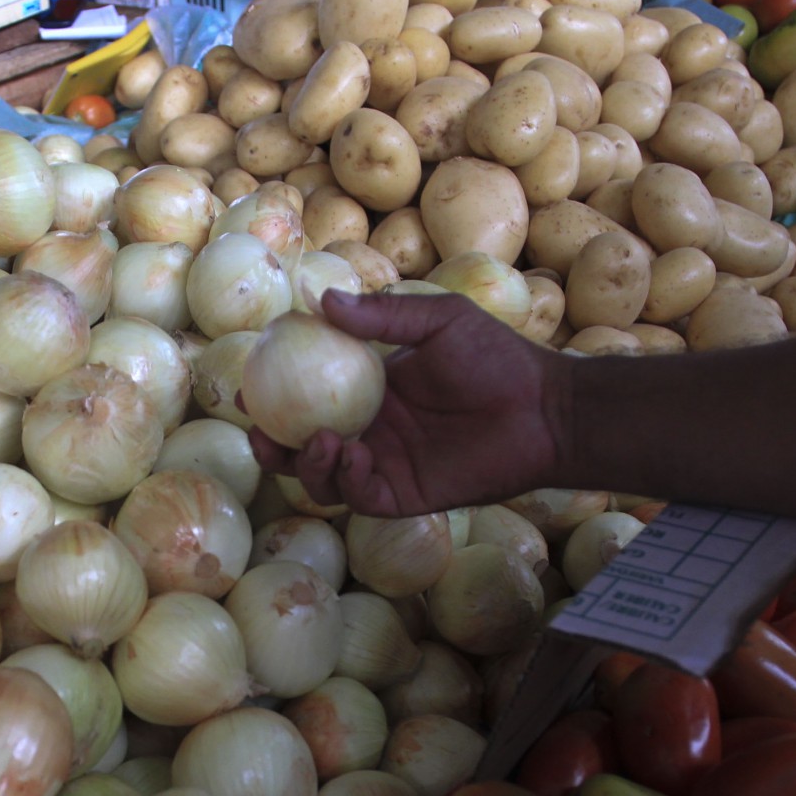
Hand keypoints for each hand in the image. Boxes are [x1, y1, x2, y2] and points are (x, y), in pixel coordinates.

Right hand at [247, 288, 574, 517]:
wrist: (544, 410)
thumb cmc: (498, 359)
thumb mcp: (438, 321)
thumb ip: (383, 316)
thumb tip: (322, 299)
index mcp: (372, 389)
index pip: (310, 394)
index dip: (276, 393)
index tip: (252, 383)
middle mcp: (371, 430)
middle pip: (304, 444)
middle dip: (273, 442)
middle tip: (259, 429)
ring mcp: (385, 465)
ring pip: (325, 478)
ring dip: (308, 464)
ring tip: (319, 442)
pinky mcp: (404, 496)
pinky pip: (359, 496)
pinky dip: (346, 480)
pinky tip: (353, 456)